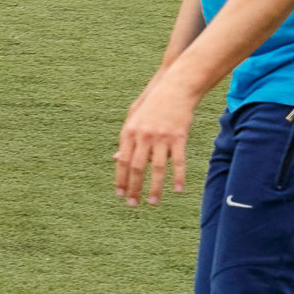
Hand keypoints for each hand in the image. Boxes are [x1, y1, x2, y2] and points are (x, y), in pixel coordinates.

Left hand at [114, 74, 200, 205]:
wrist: (174, 88)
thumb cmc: (152, 105)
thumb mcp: (134, 119)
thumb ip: (126, 140)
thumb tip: (116, 158)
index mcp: (128, 132)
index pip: (122, 161)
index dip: (121, 179)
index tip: (120, 194)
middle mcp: (143, 136)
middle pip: (136, 168)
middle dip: (134, 188)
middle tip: (133, 204)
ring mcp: (161, 137)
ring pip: (156, 168)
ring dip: (154, 188)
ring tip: (152, 202)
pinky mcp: (178, 136)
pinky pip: (178, 161)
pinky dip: (178, 177)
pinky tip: (177, 190)